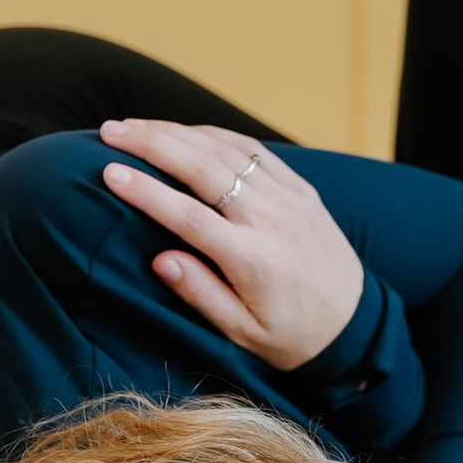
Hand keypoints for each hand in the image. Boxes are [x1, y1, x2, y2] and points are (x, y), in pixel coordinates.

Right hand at [98, 119, 365, 372]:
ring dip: (177, 132)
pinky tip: (184, 130)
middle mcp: (272, 219)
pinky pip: (252, 149)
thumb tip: (158, 259)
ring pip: (226, 150)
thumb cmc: (292, 336)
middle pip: (204, 168)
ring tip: (134, 126)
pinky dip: (214, 134)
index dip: (147, 192)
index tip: (109, 172)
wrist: (354, 323)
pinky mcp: (300, 186)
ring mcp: (289, 196)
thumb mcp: (243, 333)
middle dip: (152, 144)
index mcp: (254, 260)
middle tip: (110, 132)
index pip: (189, 217)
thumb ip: (200, 294)